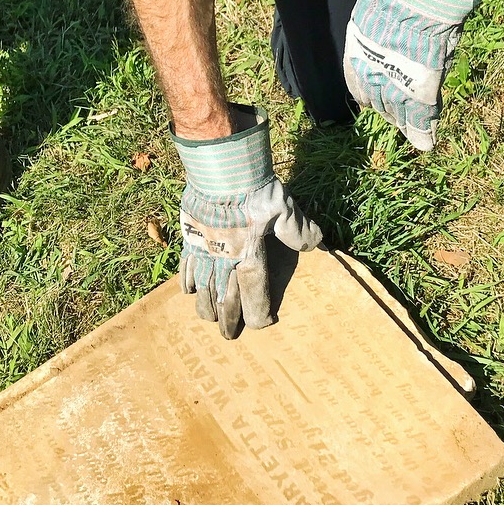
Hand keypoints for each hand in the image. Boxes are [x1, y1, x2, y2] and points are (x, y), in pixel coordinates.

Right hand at [173, 106, 322, 338]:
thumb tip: (316, 243)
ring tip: (209, 320)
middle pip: (224, 299)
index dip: (257, 314)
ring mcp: (204, 250)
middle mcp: (224, 260)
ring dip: (206, 308)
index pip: (253, 296)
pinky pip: (187, 267)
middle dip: (229, 321)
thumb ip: (298, 230)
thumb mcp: (284, 208)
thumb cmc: (255, 189)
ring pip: (203, 288)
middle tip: (230, 336)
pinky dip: (188, 282)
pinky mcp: (189, 237)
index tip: (262, 324)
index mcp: (250, 256)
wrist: (220, 168)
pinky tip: (189, 293)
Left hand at [344, 0, 503, 150]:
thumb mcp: (383, 2)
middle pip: (375, 96)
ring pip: (396, 107)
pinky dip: (422, 127)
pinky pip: (419, 110)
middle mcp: (370, 59)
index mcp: (359, 39)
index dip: (368, 90)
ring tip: (413, 135)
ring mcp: (394, 70)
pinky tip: (424, 141)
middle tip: (396, 119)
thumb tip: (394, 30)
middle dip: (386, 107)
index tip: (373, 99)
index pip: (357, 78)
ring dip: (404, 120)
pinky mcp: (420, 79)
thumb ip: (384, 25)